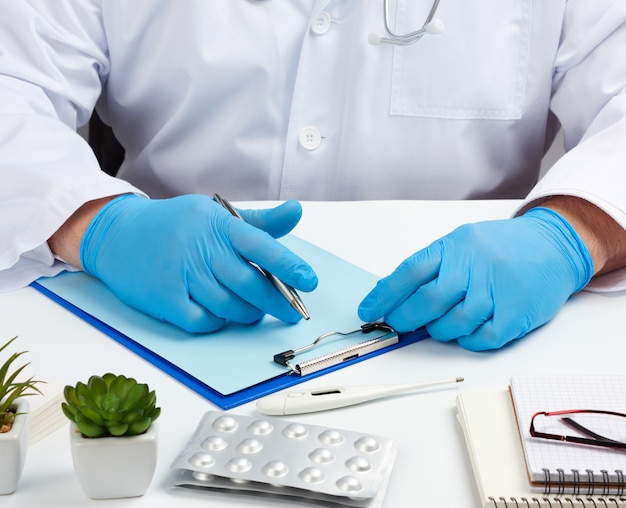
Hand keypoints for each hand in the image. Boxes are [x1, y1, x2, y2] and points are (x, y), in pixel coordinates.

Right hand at [80, 194, 317, 332]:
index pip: (259, 244)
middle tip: (292, 311)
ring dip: (248, 313)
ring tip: (253, 310)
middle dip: (277, 301)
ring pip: (229, 306)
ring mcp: (180, 275)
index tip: (309, 281)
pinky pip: (202, 321)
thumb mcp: (214, 215)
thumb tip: (296, 212)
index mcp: (217, 225)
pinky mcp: (164, 298)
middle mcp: (199, 248)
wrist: (116, 234)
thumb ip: (258, 222)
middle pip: (249, 283)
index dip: (287, 264)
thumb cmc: (174, 225)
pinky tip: (219, 314)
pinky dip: (217, 322)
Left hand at [357, 207, 593, 350]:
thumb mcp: (460, 244)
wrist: (553, 245)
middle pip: (428, 301)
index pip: (410, 272)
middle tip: (399, 324)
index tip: (368, 310)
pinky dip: (468, 340)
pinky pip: (482, 338)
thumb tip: (388, 294)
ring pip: (453, 323)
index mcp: (455, 246)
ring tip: (439, 325)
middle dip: (406, 318)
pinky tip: (466, 331)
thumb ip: (428, 268)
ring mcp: (498, 289)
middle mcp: (475, 265)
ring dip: (439, 331)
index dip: (384, 295)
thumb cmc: (499, 248)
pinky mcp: (518, 313)